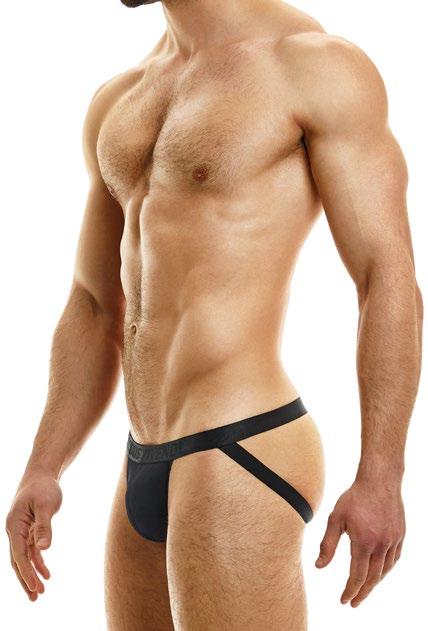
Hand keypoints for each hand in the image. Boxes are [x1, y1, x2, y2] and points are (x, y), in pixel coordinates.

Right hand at [5, 474, 62, 600]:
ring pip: (24, 557)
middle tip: (36, 597)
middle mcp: (14, 530)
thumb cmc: (44, 487)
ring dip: (32, 574)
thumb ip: (45, 526)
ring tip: (41, 591)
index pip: (19, 553)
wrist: (42, 474)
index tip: (34, 586)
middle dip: (26, 579)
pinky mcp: (29, 529)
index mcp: (14, 525)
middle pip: (18, 560)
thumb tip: (44, 548)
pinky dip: (38, 562)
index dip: (26, 571)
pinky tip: (46, 573)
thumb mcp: (47, 505)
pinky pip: (31, 550)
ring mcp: (21, 531)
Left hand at [315, 479, 404, 606]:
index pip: (357, 576)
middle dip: (362, 593)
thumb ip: (327, 544)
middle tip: (354, 603)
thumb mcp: (336, 518)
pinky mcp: (400, 535)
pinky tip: (378, 571)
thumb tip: (319, 566)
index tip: (344, 601)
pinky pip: (394, 559)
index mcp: (363, 541)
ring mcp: (393, 540)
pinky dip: (386, 569)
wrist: (379, 480)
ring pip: (385, 570)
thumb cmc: (354, 497)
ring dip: (374, 583)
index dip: (350, 591)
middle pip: (373, 578)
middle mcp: (381, 544)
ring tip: (364, 589)